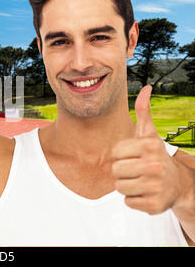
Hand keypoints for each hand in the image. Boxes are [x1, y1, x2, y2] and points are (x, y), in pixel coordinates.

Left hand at [111, 85, 183, 214]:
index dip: (121, 156)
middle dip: (123, 171)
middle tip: (136, 170)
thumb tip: (146, 88)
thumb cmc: (155, 156)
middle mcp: (154, 165)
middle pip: (115, 171)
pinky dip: (134, 199)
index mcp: (149, 146)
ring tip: (140, 180)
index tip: (134, 156)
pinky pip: (127, 201)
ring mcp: (155, 186)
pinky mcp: (154, 205)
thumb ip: (143, 111)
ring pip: (119, 187)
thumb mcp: (149, 134)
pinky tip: (145, 192)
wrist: (177, 184)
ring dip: (127, 185)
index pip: (115, 153)